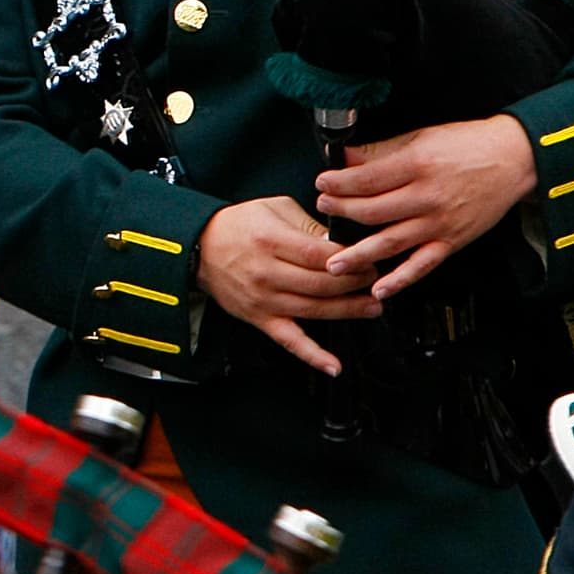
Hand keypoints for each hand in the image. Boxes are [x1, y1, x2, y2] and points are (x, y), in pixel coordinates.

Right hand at [192, 195, 379, 376]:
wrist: (198, 247)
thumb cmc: (239, 225)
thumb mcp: (275, 208)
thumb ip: (310, 225)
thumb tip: (343, 244)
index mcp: (271, 240)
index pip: (321, 256)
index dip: (350, 260)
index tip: (369, 258)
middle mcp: (266, 273)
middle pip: (322, 284)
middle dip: (355, 283)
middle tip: (375, 279)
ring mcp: (263, 300)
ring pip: (314, 310)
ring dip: (348, 311)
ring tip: (372, 307)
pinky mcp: (259, 318)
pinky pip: (289, 341)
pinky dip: (312, 356)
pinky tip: (334, 366)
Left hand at [315, 115, 536, 297]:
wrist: (515, 158)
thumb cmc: (467, 144)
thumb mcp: (421, 137)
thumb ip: (380, 151)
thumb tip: (344, 158)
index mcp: (418, 165)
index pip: (367, 180)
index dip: (339, 184)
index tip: (322, 183)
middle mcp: (428, 197)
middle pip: (372, 211)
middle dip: (341, 212)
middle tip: (323, 209)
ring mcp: (441, 223)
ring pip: (391, 242)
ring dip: (358, 255)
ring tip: (332, 264)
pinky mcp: (453, 241)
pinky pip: (423, 265)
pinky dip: (401, 280)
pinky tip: (379, 290)